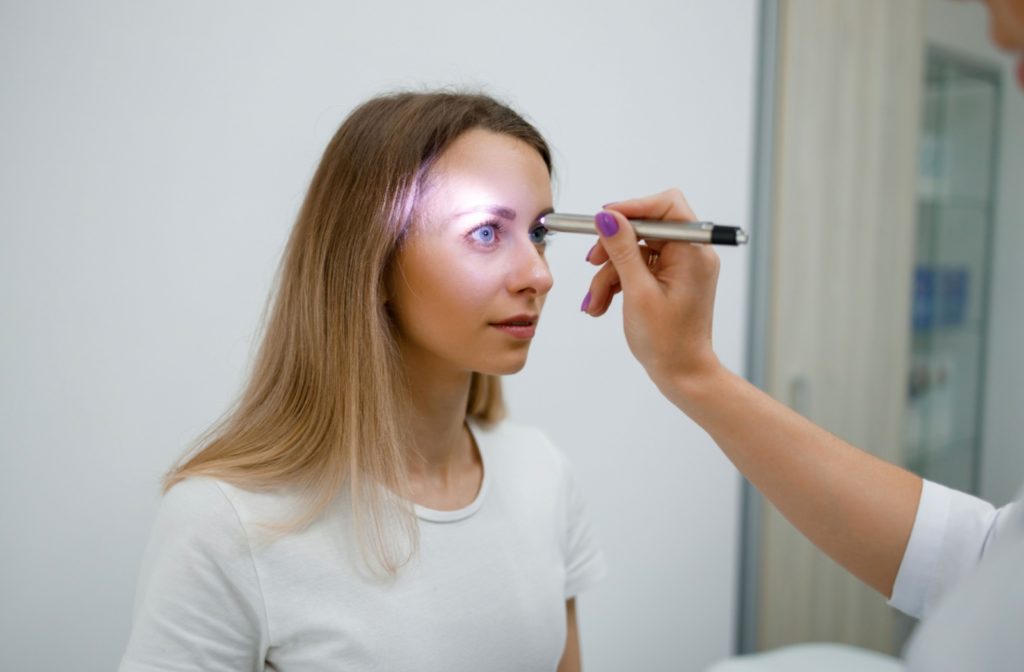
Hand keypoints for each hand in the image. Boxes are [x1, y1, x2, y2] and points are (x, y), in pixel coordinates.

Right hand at [582, 188, 722, 395]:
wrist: (681, 374)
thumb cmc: (667, 341)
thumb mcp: (638, 292)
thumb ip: (622, 250)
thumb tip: (606, 217)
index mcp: (693, 252)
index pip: (667, 206)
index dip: (633, 207)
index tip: (603, 219)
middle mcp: (690, 254)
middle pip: (644, 228)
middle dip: (613, 248)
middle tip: (592, 262)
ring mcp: (679, 267)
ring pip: (634, 251)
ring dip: (609, 274)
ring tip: (596, 303)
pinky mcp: (668, 279)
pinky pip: (637, 267)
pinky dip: (617, 283)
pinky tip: (602, 305)